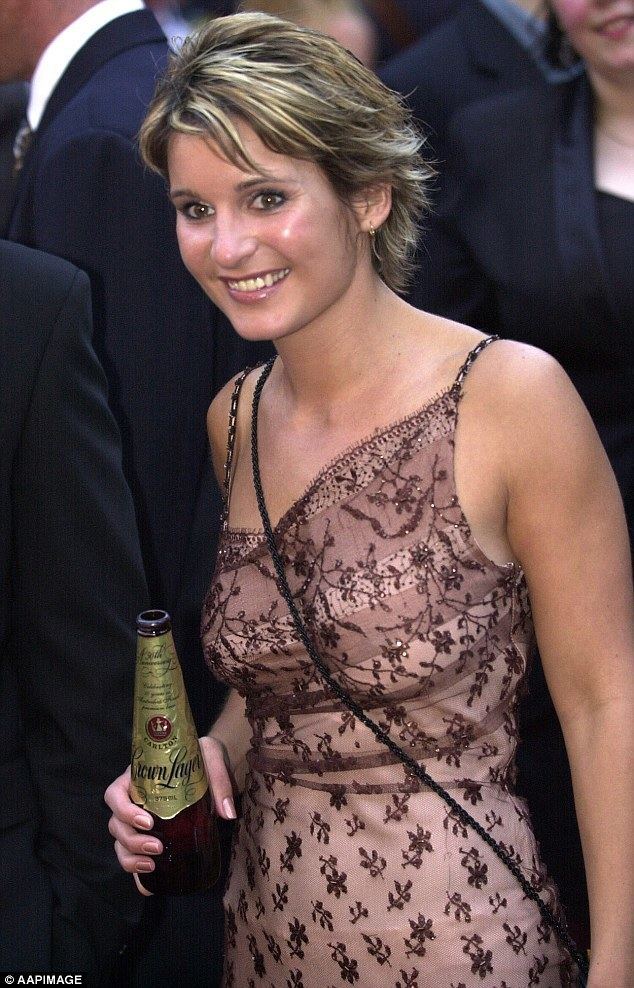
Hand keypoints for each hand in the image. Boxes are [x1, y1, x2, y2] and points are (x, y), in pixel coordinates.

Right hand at [104, 735, 236, 893]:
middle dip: (131, 840)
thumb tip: (227, 813)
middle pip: (115, 824)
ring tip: (152, 865)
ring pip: (120, 843)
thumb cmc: (203, 757)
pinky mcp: (150, 838)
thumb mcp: (211, 758)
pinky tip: (149, 886)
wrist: (211, 768)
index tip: (148, 822)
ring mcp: (139, 822)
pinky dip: (138, 875)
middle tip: (157, 847)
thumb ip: (219, 781)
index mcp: (139, 778)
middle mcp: (133, 801)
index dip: (124, 811)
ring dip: (131, 859)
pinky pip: (134, 858)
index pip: (115, 794)